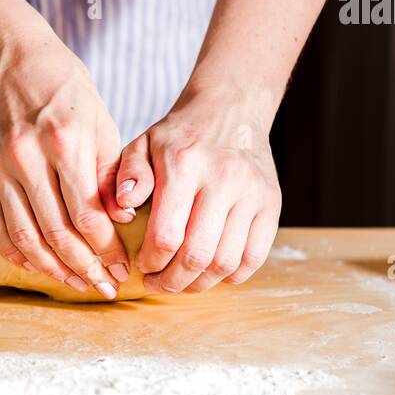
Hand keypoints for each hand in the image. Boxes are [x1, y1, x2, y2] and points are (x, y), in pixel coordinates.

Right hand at [0, 37, 132, 299]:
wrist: (14, 61)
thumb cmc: (68, 91)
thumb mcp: (100, 123)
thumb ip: (110, 174)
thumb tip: (122, 222)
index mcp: (64, 141)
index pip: (87, 213)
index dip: (107, 249)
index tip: (123, 268)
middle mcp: (27, 157)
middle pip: (56, 232)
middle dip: (85, 267)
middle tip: (105, 286)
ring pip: (24, 236)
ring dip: (52, 268)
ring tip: (76, 284)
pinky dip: (16, 253)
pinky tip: (37, 267)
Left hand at [115, 84, 281, 291]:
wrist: (230, 109)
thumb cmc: (179, 135)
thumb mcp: (142, 144)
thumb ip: (125, 176)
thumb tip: (122, 208)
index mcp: (185, 165)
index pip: (166, 235)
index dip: (151, 262)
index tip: (142, 266)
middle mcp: (223, 179)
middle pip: (197, 256)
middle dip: (172, 282)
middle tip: (158, 284)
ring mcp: (252, 194)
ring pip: (226, 263)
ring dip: (200, 284)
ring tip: (182, 282)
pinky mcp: (272, 204)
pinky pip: (254, 257)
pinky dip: (231, 275)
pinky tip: (211, 272)